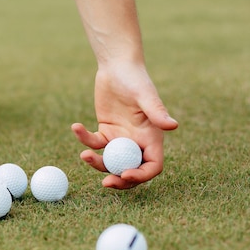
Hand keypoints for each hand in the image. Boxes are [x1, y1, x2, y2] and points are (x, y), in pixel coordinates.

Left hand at [72, 62, 177, 188]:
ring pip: (109, 161)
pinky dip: (84, 139)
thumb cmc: (134, 78)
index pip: (152, 165)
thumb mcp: (145, 95)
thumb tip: (173, 126)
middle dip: (119, 180)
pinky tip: (76, 127)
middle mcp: (137, 141)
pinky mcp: (104, 132)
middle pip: (130, 169)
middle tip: (105, 184)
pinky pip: (94, 143)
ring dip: (97, 163)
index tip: (124, 175)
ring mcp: (120, 138)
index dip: (141, 175)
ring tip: (84, 156)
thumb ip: (157, 112)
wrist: (116, 66)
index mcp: (152, 137)